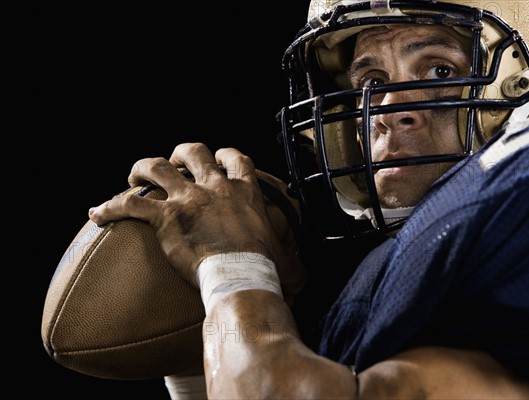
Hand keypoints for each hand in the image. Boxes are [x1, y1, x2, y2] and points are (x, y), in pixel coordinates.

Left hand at [88, 143, 303, 298]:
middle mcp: (215, 187)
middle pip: (193, 152)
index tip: (217, 157)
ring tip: (133, 177)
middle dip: (179, 153)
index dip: (224, 154)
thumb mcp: (287, 260)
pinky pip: (130, 204)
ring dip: (141, 168)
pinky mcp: (166, 217)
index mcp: (244, 192)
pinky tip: (97, 214)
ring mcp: (189, 198)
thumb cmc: (265, 269)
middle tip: (171, 163)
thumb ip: (293, 262)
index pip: (235, 159)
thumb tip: (303, 277)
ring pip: (156, 167)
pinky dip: (110, 207)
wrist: (242, 275)